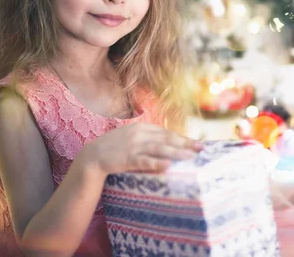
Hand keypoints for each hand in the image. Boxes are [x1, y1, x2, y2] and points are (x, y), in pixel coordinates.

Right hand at [83, 123, 203, 174]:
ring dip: (176, 152)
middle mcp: (139, 134)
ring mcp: (133, 146)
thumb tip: (167, 142)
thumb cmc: (114, 148)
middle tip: (201, 148)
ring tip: (190, 156)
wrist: (92, 157)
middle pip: (166, 138)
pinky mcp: (127, 158)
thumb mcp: (132, 136)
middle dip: (185, 143)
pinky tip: (168, 166)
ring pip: (159, 149)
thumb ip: (147, 137)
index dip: (182, 138)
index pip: (166, 132)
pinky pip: (144, 161)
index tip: (196, 143)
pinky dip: (156, 163)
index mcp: (141, 127)